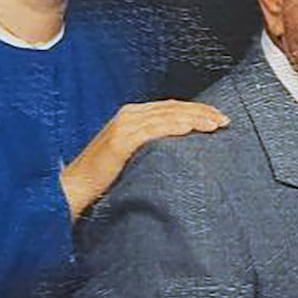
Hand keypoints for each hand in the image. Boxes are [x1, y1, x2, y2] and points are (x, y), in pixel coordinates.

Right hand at [61, 100, 228, 220]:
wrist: (72, 189)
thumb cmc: (103, 177)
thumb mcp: (132, 154)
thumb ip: (151, 143)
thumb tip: (181, 145)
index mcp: (131, 115)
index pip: (171, 107)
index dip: (196, 110)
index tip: (218, 117)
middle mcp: (128, 115)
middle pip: (173, 108)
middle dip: (202, 112)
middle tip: (225, 120)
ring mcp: (124, 126)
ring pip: (168, 116)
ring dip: (195, 118)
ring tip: (216, 124)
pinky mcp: (121, 140)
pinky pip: (154, 130)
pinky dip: (175, 127)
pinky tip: (192, 129)